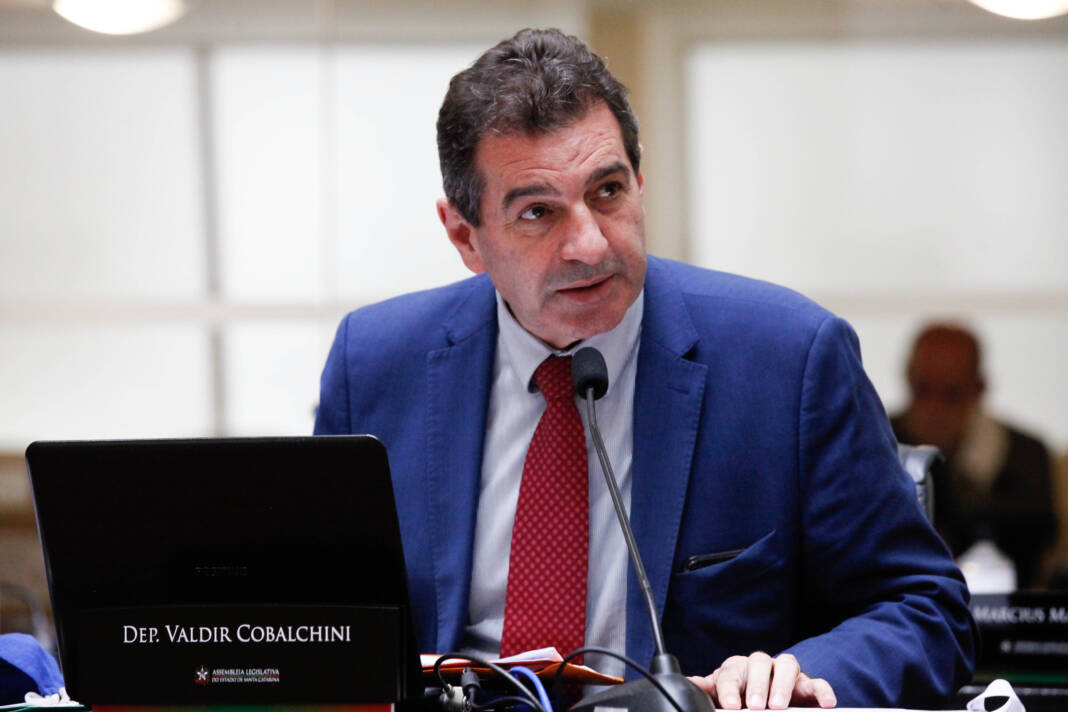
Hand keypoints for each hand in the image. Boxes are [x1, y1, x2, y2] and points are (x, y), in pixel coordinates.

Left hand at [688, 652, 835, 708]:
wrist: (763, 701)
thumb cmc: (740, 696)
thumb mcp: (721, 694)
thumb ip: (709, 689)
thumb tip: (687, 682)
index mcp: (738, 668)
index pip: (731, 673)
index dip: (730, 689)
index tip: (731, 706)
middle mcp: (762, 666)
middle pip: (760, 663)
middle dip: (758, 685)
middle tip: (756, 706)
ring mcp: (786, 673)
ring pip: (788, 666)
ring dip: (784, 685)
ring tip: (780, 706)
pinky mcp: (807, 685)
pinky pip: (817, 682)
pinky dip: (822, 690)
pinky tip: (825, 703)